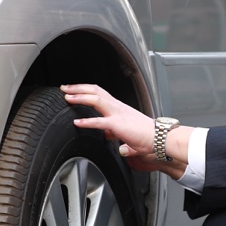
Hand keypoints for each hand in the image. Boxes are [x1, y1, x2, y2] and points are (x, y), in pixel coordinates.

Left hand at [61, 84, 186, 176]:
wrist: (161, 138)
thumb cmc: (148, 136)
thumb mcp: (128, 133)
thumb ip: (117, 134)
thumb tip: (110, 138)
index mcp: (119, 107)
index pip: (100, 93)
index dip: (85, 90)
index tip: (73, 90)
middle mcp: (118, 107)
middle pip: (95, 91)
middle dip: (78, 88)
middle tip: (64, 87)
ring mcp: (118, 114)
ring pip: (96, 100)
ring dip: (80, 97)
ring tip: (67, 97)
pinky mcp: (119, 125)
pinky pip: (100, 122)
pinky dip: (87, 121)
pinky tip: (77, 122)